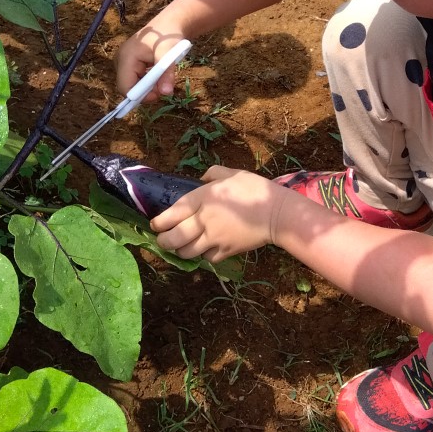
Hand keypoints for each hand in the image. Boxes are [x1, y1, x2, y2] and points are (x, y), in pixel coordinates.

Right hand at [115, 26, 187, 101]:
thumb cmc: (167, 36)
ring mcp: (122, 62)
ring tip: (162, 78)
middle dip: (145, 92)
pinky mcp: (128, 63)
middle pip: (127, 87)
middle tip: (163, 86)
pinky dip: (147, 81)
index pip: (125, 87)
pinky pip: (134, 79)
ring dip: (148, 87)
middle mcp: (120, 60)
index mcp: (126, 58)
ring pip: (132, 84)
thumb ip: (166, 74)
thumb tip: (166, 93)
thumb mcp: (169, 55)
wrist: (168, 24)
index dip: (140, 96)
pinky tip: (157, 74)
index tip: (158, 94)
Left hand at [150, 167, 290, 262]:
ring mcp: (214, 238)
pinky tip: (206, 249)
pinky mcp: (225, 251)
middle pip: (173, 238)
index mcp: (202, 199)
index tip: (155, 224)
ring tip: (181, 246)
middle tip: (163, 239)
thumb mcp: (232, 173)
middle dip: (163, 241)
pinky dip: (203, 256)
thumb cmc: (255, 189)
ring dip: (181, 250)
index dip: (159, 222)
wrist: (277, 213)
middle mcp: (203, 220)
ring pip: (186, 252)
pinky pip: (207, 258)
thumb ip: (213, 174)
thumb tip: (203, 178)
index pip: (171, 214)